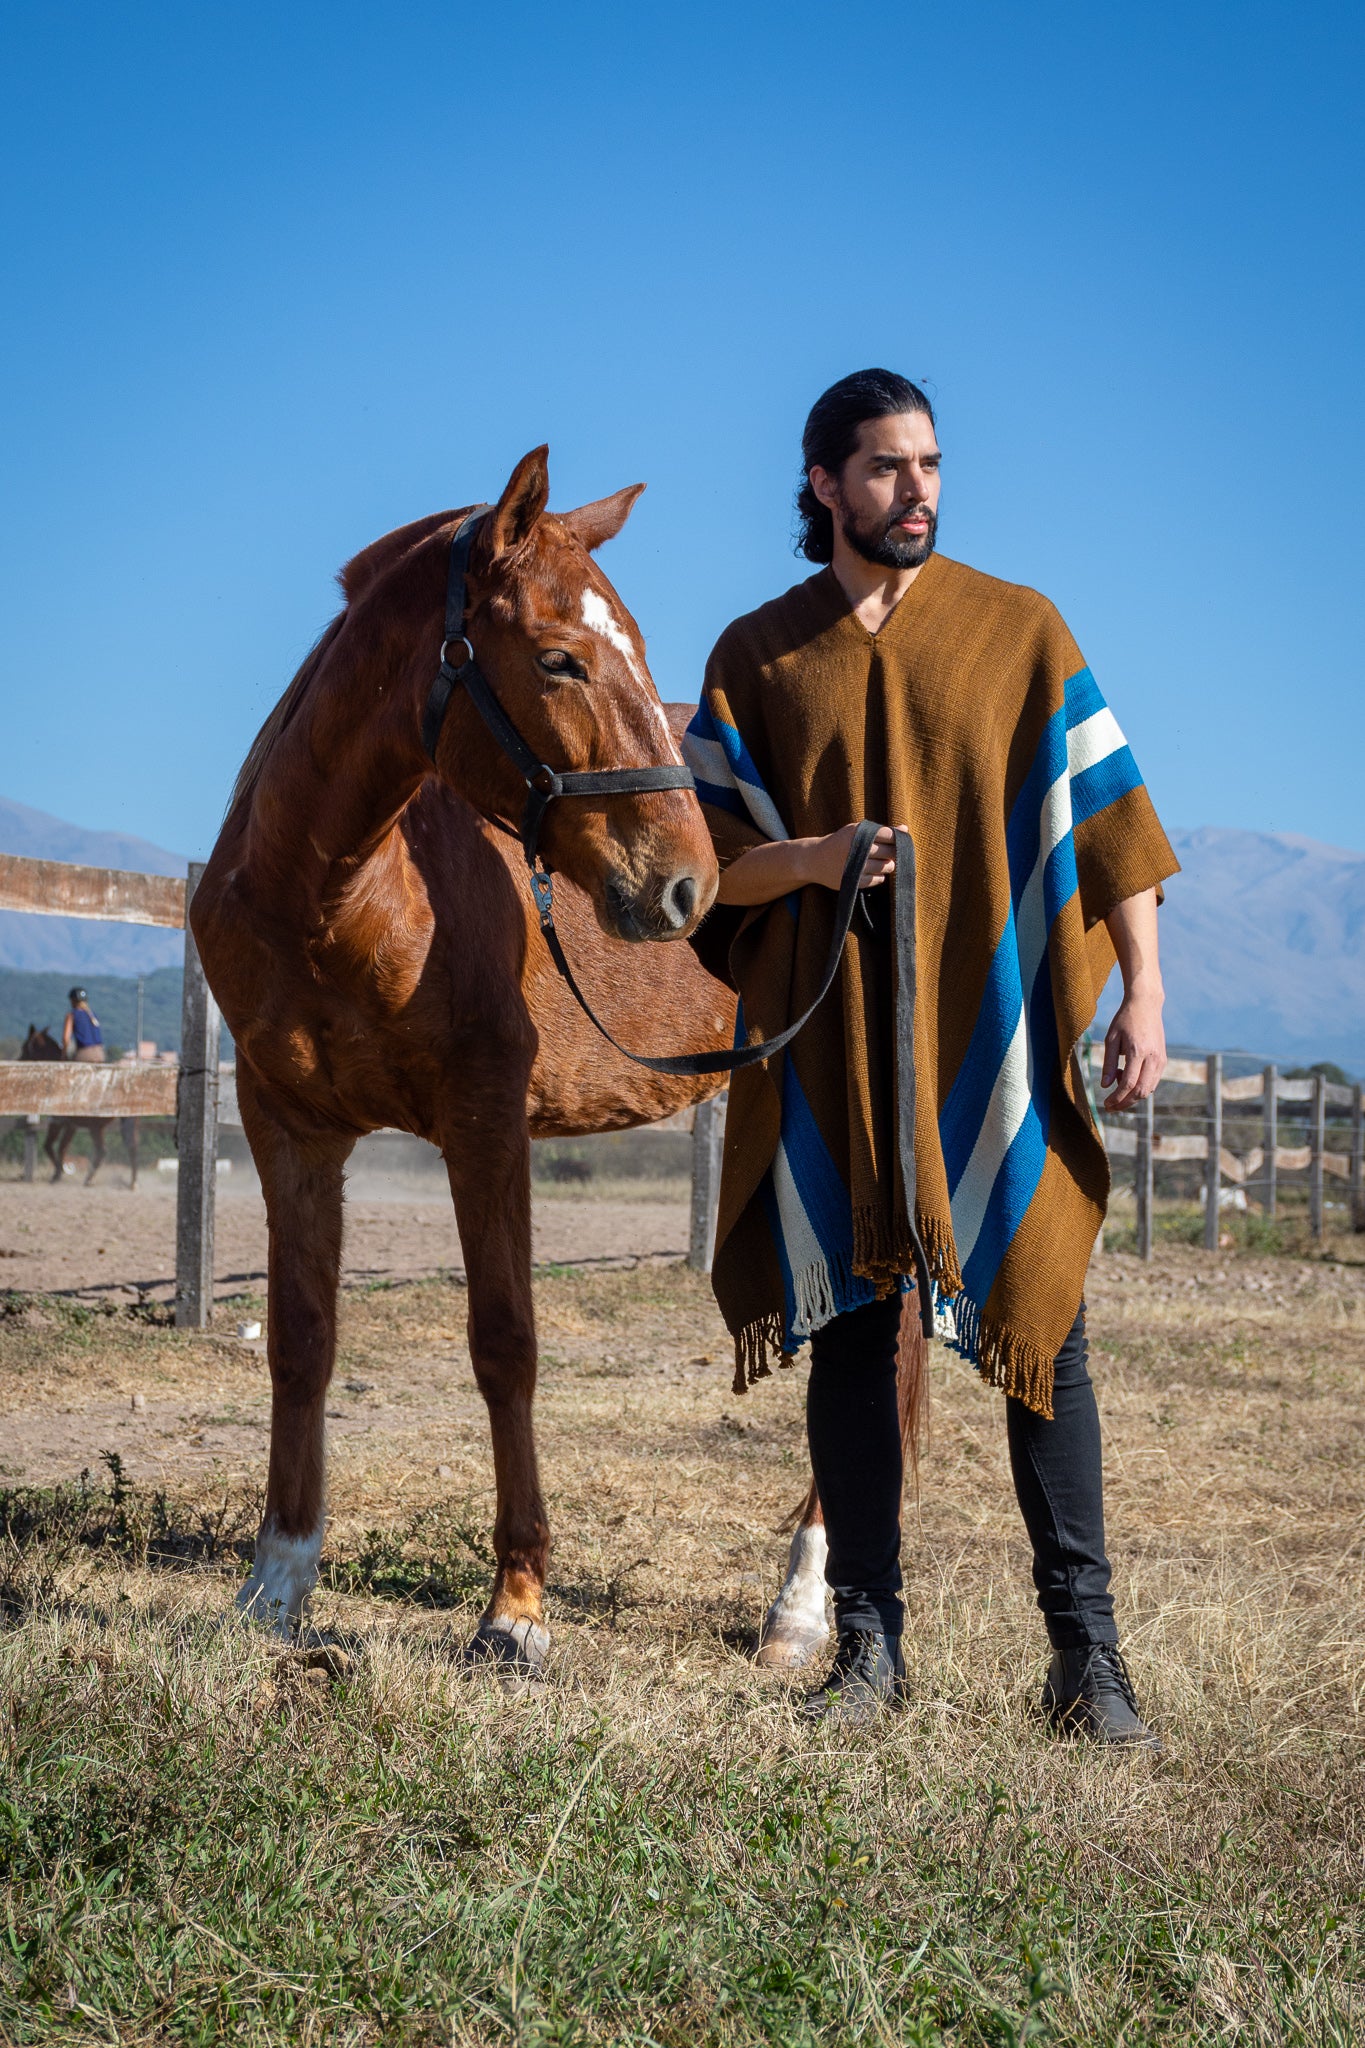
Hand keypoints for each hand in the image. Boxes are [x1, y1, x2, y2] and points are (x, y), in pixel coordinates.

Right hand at [802, 823, 907, 890]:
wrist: (815, 860)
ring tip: (880, 862)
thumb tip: (905, 829)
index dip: (897, 839)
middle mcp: (857, 848)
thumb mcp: (856, 831)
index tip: (896, 842)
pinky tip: (872, 871)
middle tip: (888, 854)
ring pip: (886, 867)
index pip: (889, 835)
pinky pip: (877, 879)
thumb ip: (881, 830)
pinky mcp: (854, 881)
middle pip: (890, 852)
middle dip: (894, 853)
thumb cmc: (840, 843)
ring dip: (888, 865)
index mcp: (858, 832)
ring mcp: (856, 866)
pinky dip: (878, 876)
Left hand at [1102, 989, 1165, 1110]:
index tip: (1106, 1104)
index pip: (1128, 1083)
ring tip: (1116, 1090)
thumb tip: (1105, 1086)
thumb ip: (1108, 1062)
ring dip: (1132, 1097)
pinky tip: (1126, 1080)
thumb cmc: (1125, 1019)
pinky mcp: (1163, 1060)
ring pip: (1149, 1089)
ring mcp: (1161, 1060)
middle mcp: (1153, 1058)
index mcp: (1138, 1051)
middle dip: (1125, 1103)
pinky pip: (1153, 1081)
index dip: (1117, 1098)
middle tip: (1110, 1107)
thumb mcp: (1111, 1039)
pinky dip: (1140, 1087)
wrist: (1146, 1005)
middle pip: (1141, 1091)